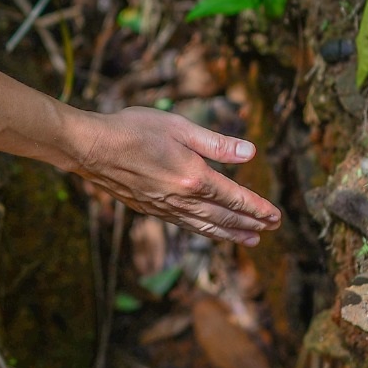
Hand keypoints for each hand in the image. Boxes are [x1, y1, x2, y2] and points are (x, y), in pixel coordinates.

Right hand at [68, 107, 281, 245]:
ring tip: (250, 240)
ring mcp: (164, 207)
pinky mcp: (149, 209)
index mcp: (193, 177)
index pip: (235, 197)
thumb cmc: (133, 129)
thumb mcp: (179, 127)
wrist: (90, 147)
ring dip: (230, 234)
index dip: (258, 208)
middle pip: (224, 217)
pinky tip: (209, 232)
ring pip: (205, 227)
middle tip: (271, 230)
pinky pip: (185, 226)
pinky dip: (204, 232)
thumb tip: (250, 152)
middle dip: (250, 224)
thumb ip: (216, 143)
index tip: (277, 216)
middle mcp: (181, 199)